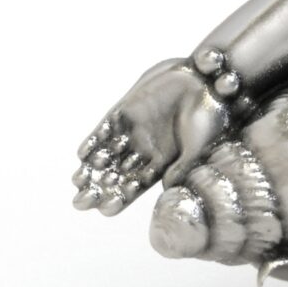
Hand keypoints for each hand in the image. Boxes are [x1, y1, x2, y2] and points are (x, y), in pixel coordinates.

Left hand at [71, 59, 229, 213]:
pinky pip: (106, 127)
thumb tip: (167, 190)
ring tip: (78, 181)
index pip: (135, 186)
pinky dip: (94, 140)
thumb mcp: (199, 147)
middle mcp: (144, 148)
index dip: (119, 198)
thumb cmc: (209, 114)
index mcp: (161, 162)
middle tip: (80, 203)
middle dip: (98, 188)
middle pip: (116, 173)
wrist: (207, 77)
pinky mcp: (127, 108)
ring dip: (92, 168)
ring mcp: (134, 129)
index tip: (104, 210)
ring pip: (108, 153)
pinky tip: (82, 154)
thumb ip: (182, 168)